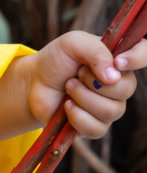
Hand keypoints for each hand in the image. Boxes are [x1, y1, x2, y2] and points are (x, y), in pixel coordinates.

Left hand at [25, 30, 146, 137]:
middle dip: (93, 81)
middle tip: (76, 74)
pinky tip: (67, 106)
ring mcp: (110, 106)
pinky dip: (77, 116)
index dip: (138, 58)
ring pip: (111, 111)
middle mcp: (121, 84)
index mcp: (119, 59)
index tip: (118, 62)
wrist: (36, 82)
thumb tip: (113, 77)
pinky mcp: (96, 126)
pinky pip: (97, 128)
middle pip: (126, 89)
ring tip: (68, 87)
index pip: (144, 53)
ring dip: (82, 97)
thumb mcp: (73, 43)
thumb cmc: (57, 59)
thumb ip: (95, 51)